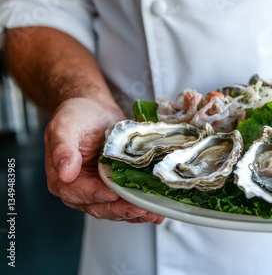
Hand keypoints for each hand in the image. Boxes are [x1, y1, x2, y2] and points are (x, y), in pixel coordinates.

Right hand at [44, 98, 163, 223]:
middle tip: (140, 209)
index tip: (112, 195)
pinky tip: (157, 212)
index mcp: (63, 180)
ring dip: (135, 213)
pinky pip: (129, 202)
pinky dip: (143, 208)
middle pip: (100, 208)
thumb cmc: (78, 116)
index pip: (77, 194)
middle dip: (121, 210)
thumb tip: (65, 174)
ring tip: (153, 213)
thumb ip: (62, 149)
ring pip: (117, 209)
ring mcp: (101, 190)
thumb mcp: (65, 127)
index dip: (95, 196)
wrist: (97, 110)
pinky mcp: (118, 187)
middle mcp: (82, 190)